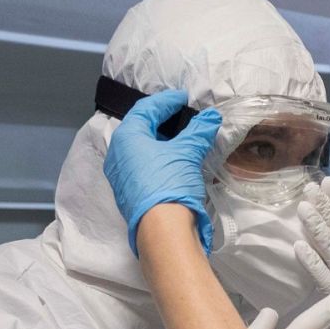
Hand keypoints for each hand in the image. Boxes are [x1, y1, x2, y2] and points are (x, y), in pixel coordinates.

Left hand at [103, 89, 221, 253]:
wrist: (162, 230)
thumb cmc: (170, 183)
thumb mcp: (187, 153)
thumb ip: (198, 132)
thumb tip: (211, 117)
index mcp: (127, 136)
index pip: (147, 108)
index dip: (167, 100)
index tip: (184, 98)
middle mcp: (118, 153)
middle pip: (141, 128)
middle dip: (162, 120)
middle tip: (181, 115)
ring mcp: (121, 175)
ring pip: (141, 148)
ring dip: (160, 140)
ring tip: (181, 137)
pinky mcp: (129, 192)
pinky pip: (142, 165)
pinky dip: (157, 157)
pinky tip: (174, 160)